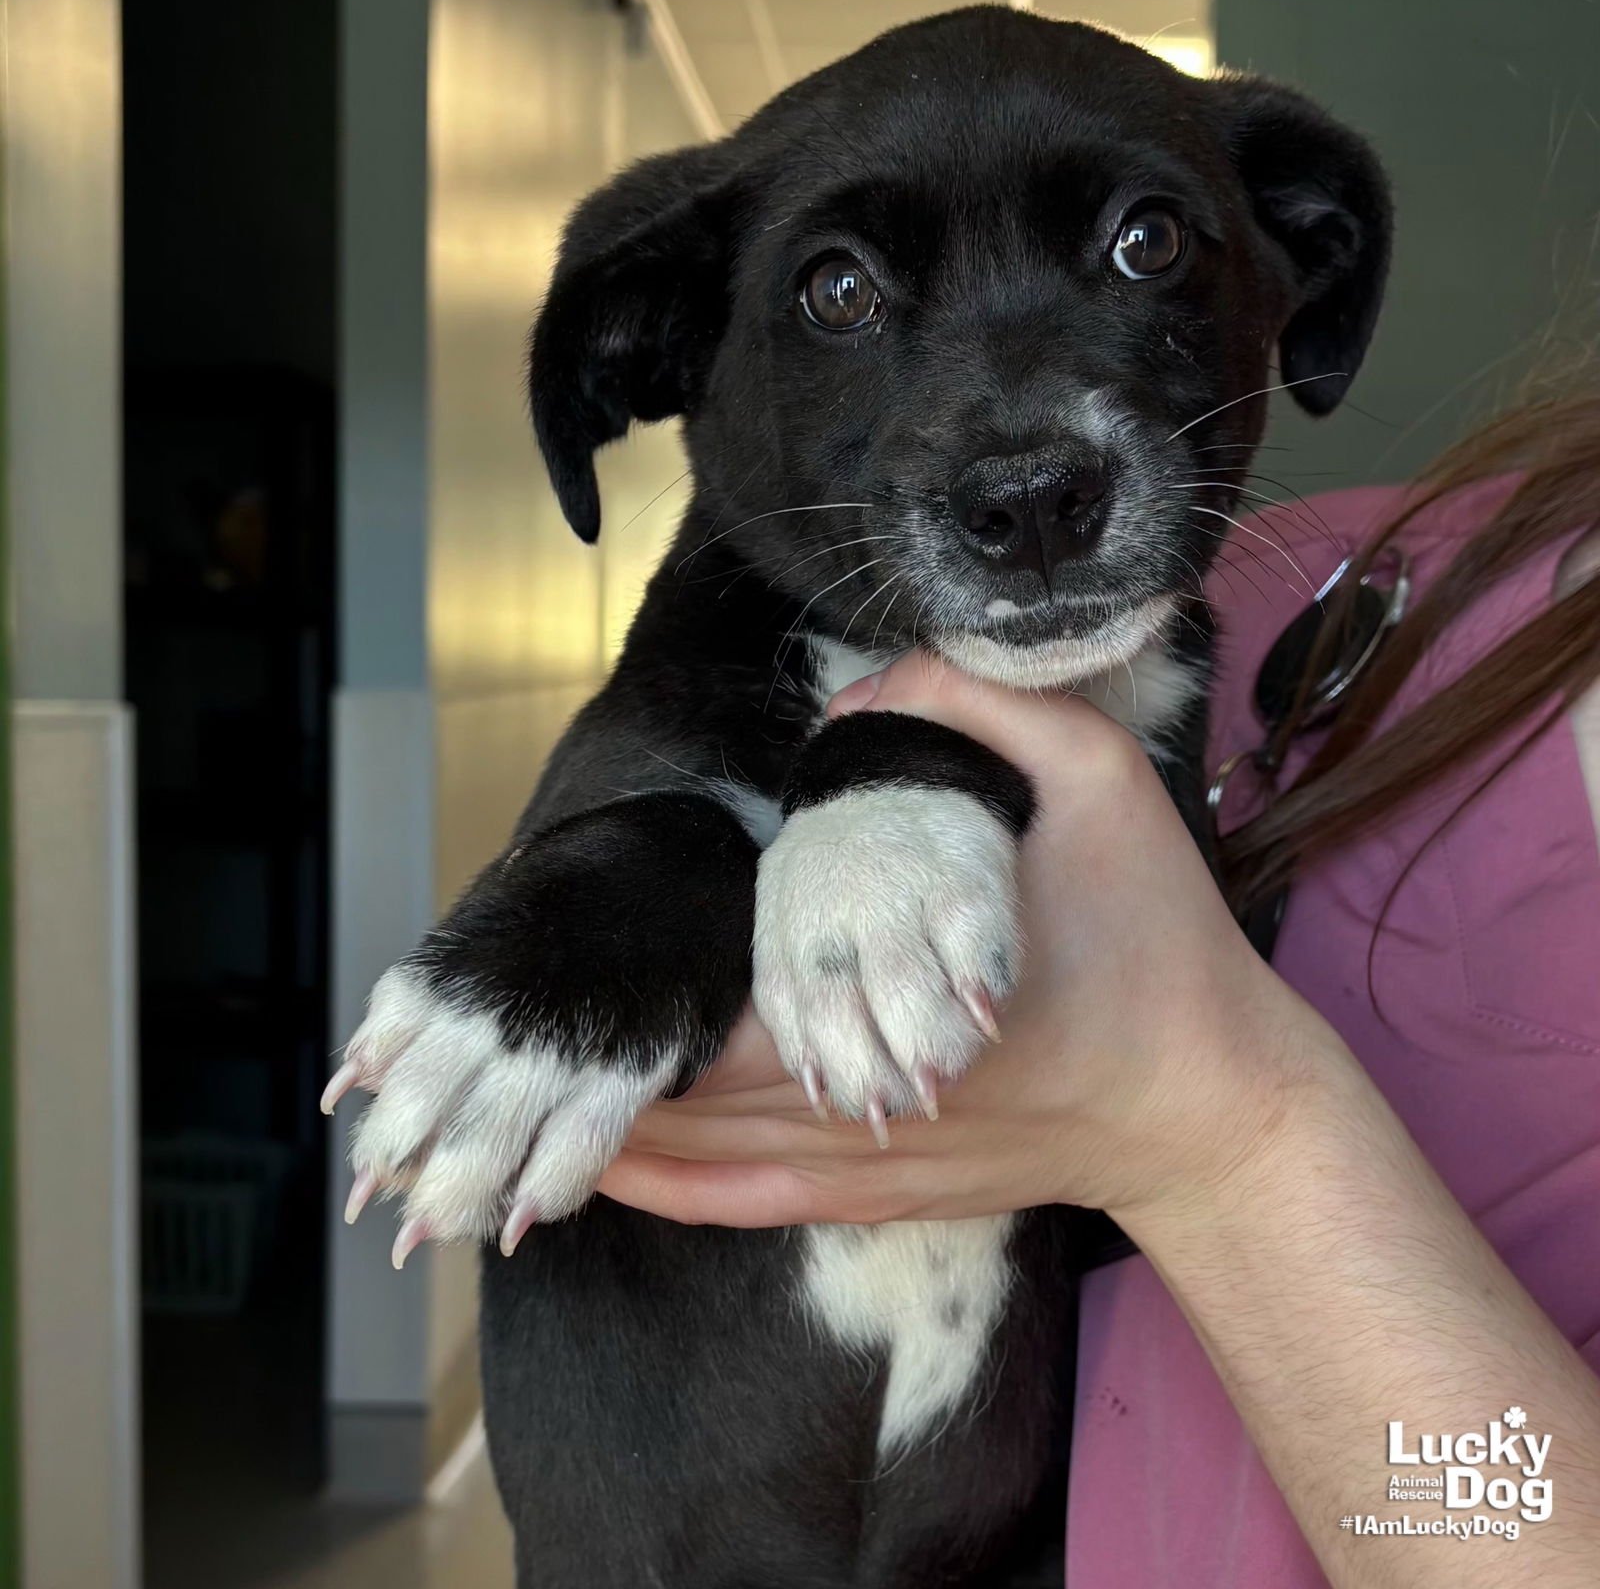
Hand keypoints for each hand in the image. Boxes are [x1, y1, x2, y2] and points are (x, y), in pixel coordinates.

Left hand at [600, 653, 1350, 1227]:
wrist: (1216, 1108)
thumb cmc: (1158, 946)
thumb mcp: (1101, 784)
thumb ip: (979, 712)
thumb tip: (855, 698)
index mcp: (909, 989)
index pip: (743, 979)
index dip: (658, 958)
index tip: (588, 927)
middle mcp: (870, 1091)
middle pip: (699, 1074)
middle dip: (611, 1043)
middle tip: (525, 1009)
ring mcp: (870, 1161)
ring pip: (704, 1151)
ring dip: (614, 1120)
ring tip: (525, 1091)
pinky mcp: (883, 1198)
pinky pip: (745, 1207)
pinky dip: (667, 1192)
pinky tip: (606, 1174)